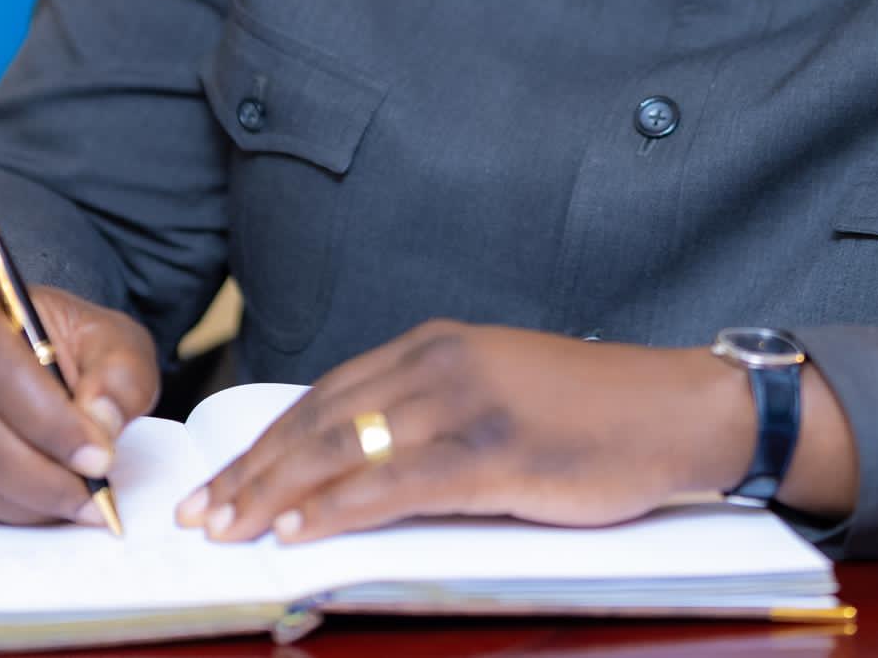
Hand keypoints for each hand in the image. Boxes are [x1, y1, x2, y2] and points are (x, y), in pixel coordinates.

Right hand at [0, 275, 158, 524]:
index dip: (52, 424)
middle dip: (39, 476)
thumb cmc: (68, 348)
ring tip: (71, 505)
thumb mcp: (111, 343)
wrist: (23, 354)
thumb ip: (118, 377)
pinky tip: (33, 506)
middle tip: (90, 499)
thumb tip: (100, 423)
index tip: (99, 460)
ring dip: (19, 501)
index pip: (2, 372)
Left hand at [176, 320, 766, 543]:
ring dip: (276, 492)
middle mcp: (441, 364)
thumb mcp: (497, 392)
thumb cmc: (594, 413)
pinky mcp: (493, 452)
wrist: (678, 409)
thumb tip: (357, 460)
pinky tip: (297, 531)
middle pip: (320, 419)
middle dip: (251, 470)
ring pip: (345, 448)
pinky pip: (394, 483)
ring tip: (227, 529)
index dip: (264, 440)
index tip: (218, 479)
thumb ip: (429, 412)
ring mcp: (466, 405)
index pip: (325, 393)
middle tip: (199, 513)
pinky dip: (336, 508)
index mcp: (435, 346)